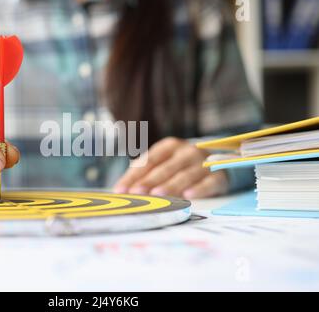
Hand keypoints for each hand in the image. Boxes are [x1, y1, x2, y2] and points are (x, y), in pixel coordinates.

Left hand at [114, 137, 228, 198]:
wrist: (222, 160)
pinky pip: (209, 182)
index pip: (148, 161)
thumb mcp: (166, 163)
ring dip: (171, 186)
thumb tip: (123, 191)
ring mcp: (204, 162)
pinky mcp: (219, 175)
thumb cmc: (184, 165)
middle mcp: (186, 151)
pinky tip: (188, 196)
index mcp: (169, 146)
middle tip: (136, 193)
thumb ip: (146, 174)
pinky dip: (199, 189)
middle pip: (165, 168)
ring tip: (158, 196)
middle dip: (149, 181)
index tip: (121, 190)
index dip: (133, 176)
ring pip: (185, 175)